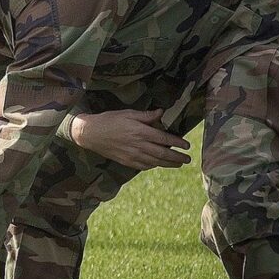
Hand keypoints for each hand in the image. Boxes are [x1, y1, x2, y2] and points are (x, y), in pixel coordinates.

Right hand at [69, 109, 190, 169]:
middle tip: (187, 159)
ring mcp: (132, 155)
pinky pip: (143, 166)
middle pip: (163, 154)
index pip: (164, 138)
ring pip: (155, 162)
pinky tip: (158, 165)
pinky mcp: (126, 161)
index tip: (186, 145)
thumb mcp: (128, 113)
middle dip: (177, 157)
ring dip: (168, 164)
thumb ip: (146, 115)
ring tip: (178, 164)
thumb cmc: (109, 120)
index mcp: (140, 132)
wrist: (91, 134)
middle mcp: (138, 145)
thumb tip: (161, 112)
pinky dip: (153, 166)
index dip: (177, 142)